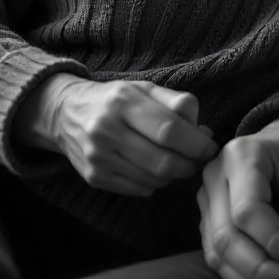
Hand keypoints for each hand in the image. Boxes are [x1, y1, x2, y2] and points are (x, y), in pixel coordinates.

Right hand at [13, 73, 217, 195]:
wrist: (67, 113)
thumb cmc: (117, 99)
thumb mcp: (147, 89)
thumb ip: (178, 105)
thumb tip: (204, 133)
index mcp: (124, 101)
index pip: (169, 129)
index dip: (196, 143)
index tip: (211, 147)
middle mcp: (107, 130)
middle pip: (162, 161)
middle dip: (190, 164)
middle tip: (201, 160)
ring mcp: (98, 158)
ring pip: (153, 179)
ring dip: (176, 175)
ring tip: (183, 162)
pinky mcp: (94, 178)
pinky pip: (139, 189)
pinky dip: (157, 182)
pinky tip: (158, 169)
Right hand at [198, 116, 278, 278]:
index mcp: (242, 155)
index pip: (247, 210)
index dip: (273, 241)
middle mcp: (215, 175)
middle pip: (225, 235)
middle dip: (259, 267)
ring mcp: (206, 197)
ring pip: (216, 250)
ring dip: (248, 275)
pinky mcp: (206, 217)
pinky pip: (215, 254)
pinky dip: (239, 272)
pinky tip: (266, 277)